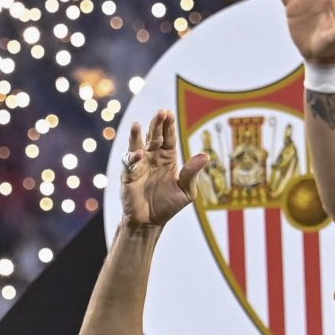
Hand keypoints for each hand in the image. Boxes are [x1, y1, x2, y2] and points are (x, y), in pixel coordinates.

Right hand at [119, 110, 209, 230]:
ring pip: (137, 144)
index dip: (169, 126)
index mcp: (168, 158)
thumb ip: (192, 173)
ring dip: (136, 135)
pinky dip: (132, 158)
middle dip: (157, 124)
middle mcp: (153, 157)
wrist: (150, 222)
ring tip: (137, 125)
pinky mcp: (129, 175)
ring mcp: (139, 165)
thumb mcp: (186, 191)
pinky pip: (129, 163)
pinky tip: (138, 154)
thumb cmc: (169, 205)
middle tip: (161, 112)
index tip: (170, 113)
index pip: (168, 138)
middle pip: (154, 136)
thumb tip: (205, 156)